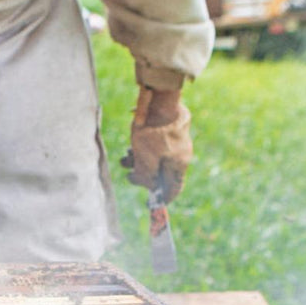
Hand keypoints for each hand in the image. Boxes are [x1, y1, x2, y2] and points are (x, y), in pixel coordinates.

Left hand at [121, 86, 192, 203]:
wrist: (158, 100)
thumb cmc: (152, 133)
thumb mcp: (145, 161)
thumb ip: (145, 178)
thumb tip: (146, 186)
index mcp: (179, 165)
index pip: (174, 188)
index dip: (162, 198)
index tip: (150, 204)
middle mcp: (181, 154)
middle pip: (161, 173)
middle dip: (143, 175)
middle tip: (129, 175)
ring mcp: (175, 141)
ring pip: (156, 158)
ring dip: (139, 161)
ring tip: (124, 159)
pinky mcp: (166, 130)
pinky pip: (155, 146)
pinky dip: (143, 149)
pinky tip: (130, 146)